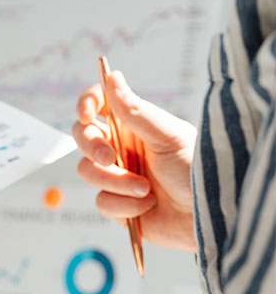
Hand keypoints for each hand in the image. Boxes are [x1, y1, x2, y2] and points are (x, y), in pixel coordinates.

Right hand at [72, 71, 196, 251]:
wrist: (210, 216)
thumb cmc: (198, 171)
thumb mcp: (169, 136)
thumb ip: (135, 111)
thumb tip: (112, 78)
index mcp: (134, 126)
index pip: (100, 105)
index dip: (86, 104)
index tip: (86, 115)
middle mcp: (122, 148)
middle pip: (83, 137)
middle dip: (93, 148)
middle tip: (111, 159)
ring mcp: (117, 176)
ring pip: (88, 171)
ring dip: (117, 182)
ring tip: (146, 190)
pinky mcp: (118, 205)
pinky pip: (102, 202)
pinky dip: (125, 205)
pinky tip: (148, 206)